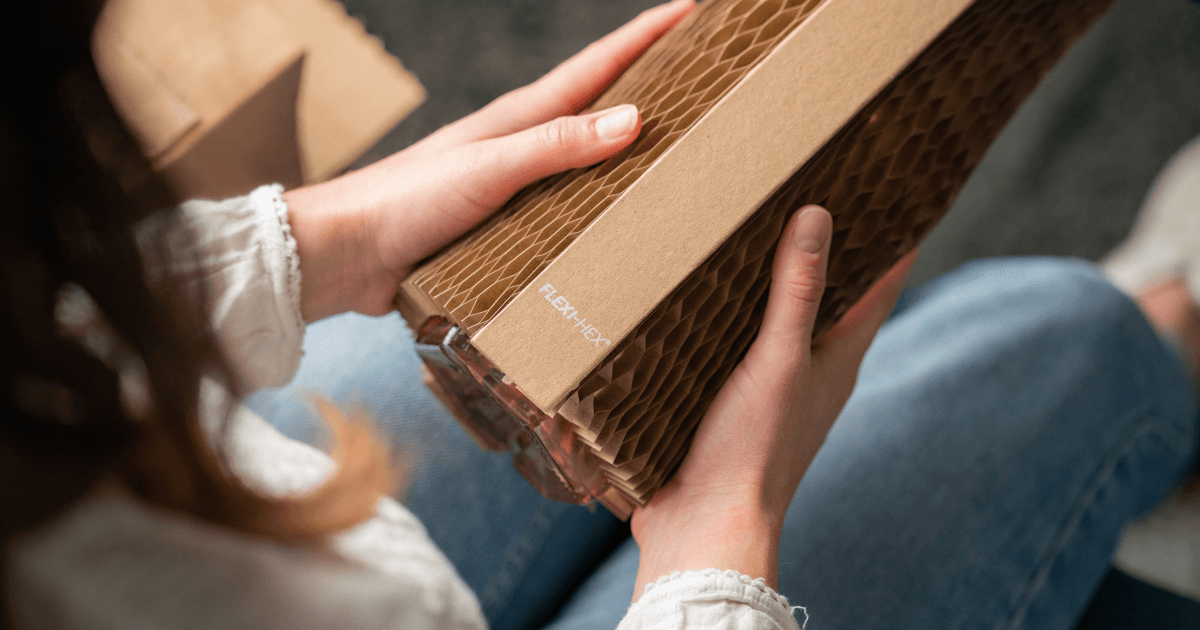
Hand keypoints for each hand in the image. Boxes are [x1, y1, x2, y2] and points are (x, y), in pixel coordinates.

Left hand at [284, 0, 695, 320]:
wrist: (347, 253)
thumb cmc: (406, 201)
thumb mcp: (488, 167)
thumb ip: (555, 145)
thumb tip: (634, 118)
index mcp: (520, 118)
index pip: (598, 66)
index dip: (648, 36)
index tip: (694, 11)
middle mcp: (520, 145)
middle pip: (598, 105)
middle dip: (651, 84)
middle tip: (702, 75)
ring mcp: (511, 184)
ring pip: (584, 159)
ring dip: (628, 149)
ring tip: (677, 147)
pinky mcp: (501, 225)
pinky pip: (565, 208)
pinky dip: (598, 204)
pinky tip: (617, 222)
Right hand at [629, 206, 917, 595]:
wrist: (702, 529)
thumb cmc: (753, 453)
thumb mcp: (779, 362)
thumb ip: (797, 292)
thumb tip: (818, 216)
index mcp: (837, 363)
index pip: (878, 291)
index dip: (894, 244)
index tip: (901, 195)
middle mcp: (810, 375)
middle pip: (831, 302)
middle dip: (829, 254)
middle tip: (819, 197)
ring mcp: (769, 392)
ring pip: (780, 325)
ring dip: (772, 286)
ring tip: (755, 235)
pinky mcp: (727, 406)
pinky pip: (733, 348)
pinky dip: (726, 319)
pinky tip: (701, 301)